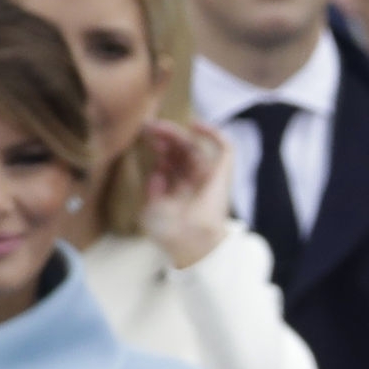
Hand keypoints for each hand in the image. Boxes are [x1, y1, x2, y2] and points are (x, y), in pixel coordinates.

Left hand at [137, 118, 234, 268]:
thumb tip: (158, 174)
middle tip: (147, 127)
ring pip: (196, 146)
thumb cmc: (170, 233)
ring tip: (159, 127)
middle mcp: (195, 182)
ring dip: (177, 134)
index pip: (171, 161)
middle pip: (181, 150)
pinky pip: (225, 149)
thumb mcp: (151, 211)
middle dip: (165, 137)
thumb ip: (153, 193)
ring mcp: (209, 177)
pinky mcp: (222, 175)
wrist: (191, 243)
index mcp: (180, 190)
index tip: (144, 137)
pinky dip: (213, 134)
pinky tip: (195, 125)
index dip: (159, 147)